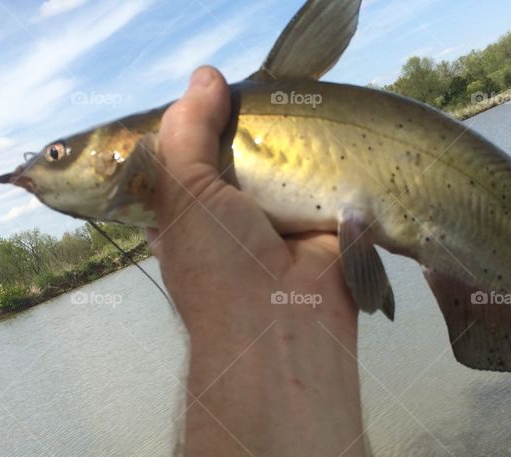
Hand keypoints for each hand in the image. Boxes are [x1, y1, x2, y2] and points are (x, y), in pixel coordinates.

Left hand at [147, 66, 356, 348]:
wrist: (286, 325)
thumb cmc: (220, 266)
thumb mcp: (184, 191)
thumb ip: (187, 132)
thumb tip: (205, 77)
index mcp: (186, 216)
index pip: (181, 160)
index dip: (189, 126)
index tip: (204, 92)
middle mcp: (230, 218)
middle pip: (235, 153)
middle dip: (245, 127)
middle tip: (257, 94)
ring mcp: (279, 220)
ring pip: (282, 161)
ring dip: (290, 140)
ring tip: (296, 106)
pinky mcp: (324, 222)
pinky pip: (327, 178)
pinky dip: (330, 160)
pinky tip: (329, 134)